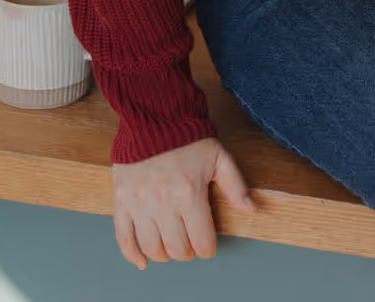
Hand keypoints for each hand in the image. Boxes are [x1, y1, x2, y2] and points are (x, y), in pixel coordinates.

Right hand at [111, 136, 257, 266]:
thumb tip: (252, 210)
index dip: (208, 247)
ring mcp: (139, 203)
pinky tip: (143, 260)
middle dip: (188, 251)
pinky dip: (133, 255)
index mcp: (189, 193)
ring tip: (172, 244)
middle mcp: (163, 203)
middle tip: (191, 241)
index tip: (207, 243)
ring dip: (165, 254)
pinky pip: (123, 237)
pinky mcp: (122, 200)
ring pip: (153, 248)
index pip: (202, 242)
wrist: (153, 115)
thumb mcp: (219, 157)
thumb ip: (236, 186)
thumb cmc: (187, 136)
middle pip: (178, 250)